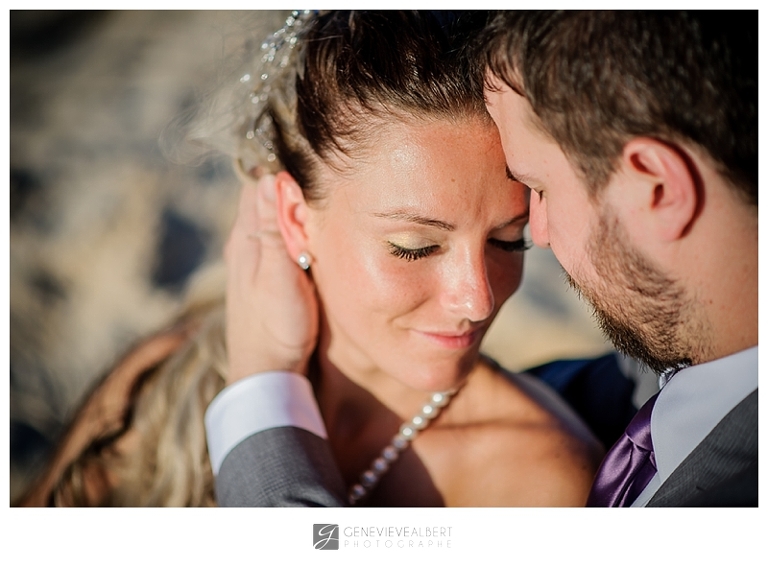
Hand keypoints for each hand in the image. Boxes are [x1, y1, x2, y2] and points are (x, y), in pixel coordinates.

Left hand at [224, 173, 318, 382]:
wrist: (266, 374)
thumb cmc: (274, 327)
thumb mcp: (278, 276)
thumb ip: (276, 228)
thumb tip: (275, 179)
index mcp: (245, 237)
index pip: (261, 182)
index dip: (287, 172)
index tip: (318, 171)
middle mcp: (244, 243)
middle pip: (267, 197)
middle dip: (293, 186)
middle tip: (328, 186)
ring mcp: (253, 259)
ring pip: (275, 218)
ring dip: (294, 209)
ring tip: (324, 206)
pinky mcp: (265, 275)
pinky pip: (279, 239)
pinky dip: (295, 232)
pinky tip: (312, 239)